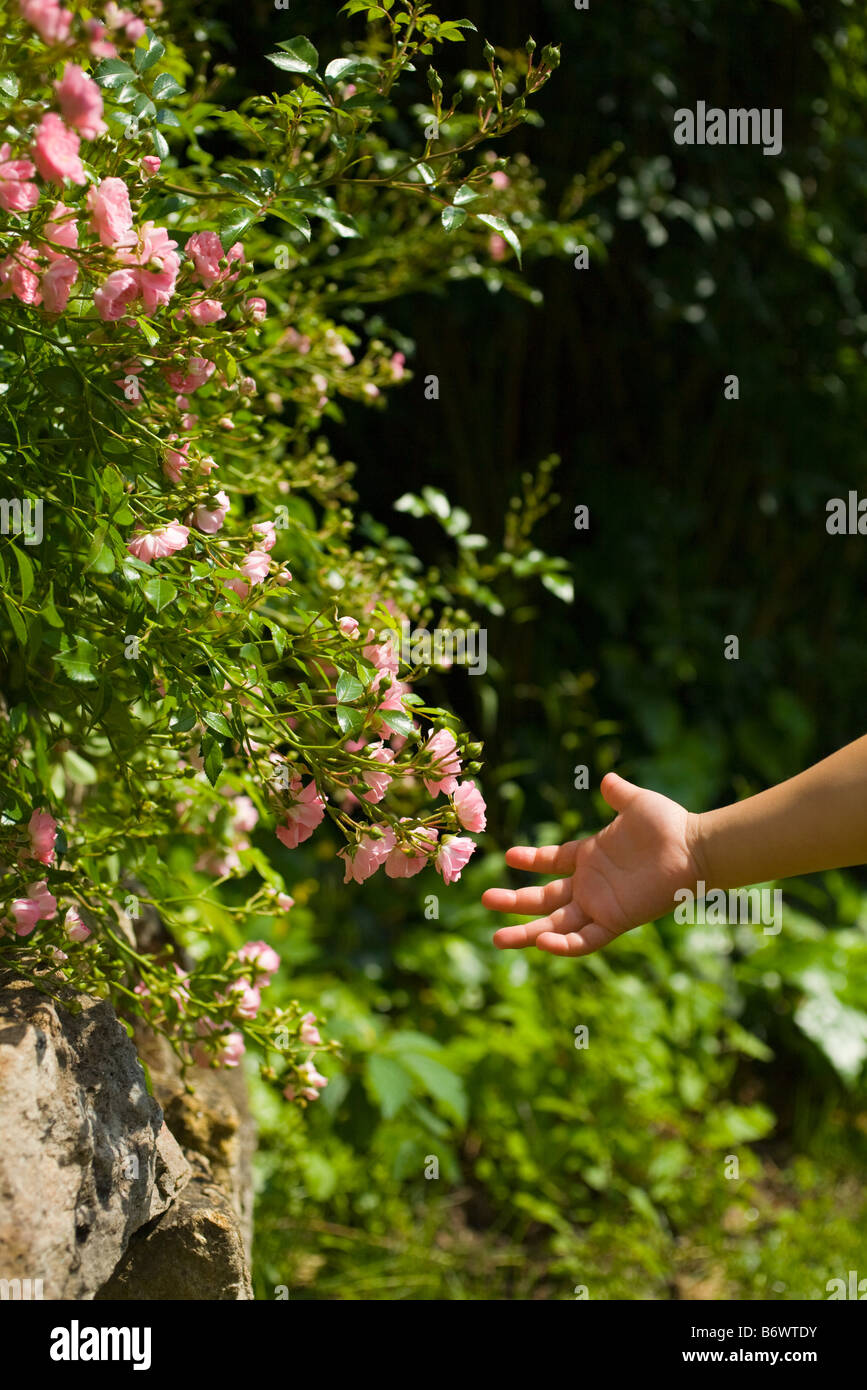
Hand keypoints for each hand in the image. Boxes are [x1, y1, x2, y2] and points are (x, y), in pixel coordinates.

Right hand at [481, 773, 702, 956]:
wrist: (695, 848)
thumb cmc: (669, 825)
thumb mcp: (637, 804)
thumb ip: (618, 794)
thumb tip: (606, 780)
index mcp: (590, 856)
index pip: (552, 862)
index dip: (531, 860)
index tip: (507, 856)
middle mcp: (590, 884)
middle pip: (544, 899)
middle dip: (514, 902)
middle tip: (485, 899)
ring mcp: (600, 905)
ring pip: (556, 925)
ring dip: (528, 933)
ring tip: (498, 939)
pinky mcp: (615, 920)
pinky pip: (586, 939)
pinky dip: (565, 944)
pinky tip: (543, 944)